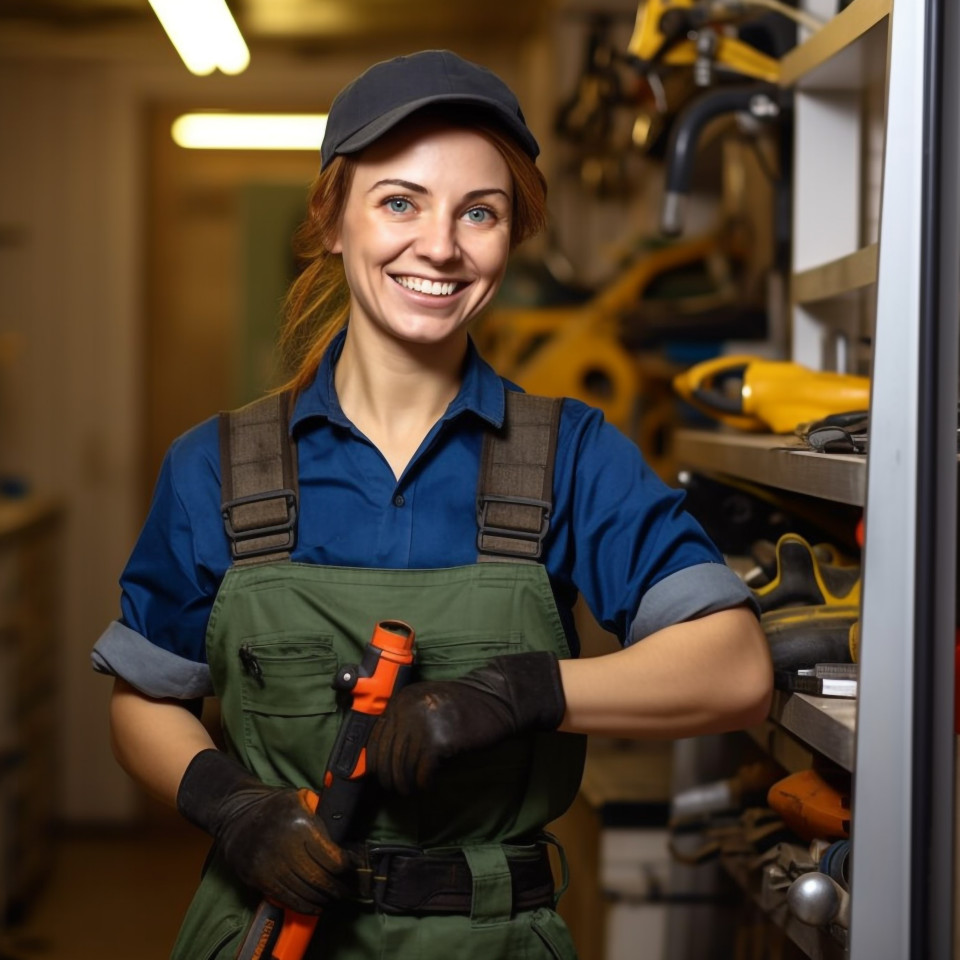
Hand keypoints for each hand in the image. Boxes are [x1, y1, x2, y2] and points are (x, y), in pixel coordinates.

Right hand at [176, 750, 353, 913]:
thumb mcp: (301, 798)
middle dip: (339, 888)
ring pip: (305, 893)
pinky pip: (287, 899)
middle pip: (320, 879)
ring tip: (335, 897)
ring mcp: (271, 867)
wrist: (236, 815)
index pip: (332, 858)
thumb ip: (321, 815)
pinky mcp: (259, 880)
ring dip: (324, 899)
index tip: (354, 868)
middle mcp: (286, 849)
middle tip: (348, 889)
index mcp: (300, 826)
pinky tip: (317, 905)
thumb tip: (343, 837)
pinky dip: (306, 906)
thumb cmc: (275, 806)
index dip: (347, 867)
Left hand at [365, 651, 565, 794]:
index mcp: (402, 699)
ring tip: (412, 789)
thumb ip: (405, 722)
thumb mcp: (427, 706)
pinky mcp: (441, 740)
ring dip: (406, 784)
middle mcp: (408, 709)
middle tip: (398, 789)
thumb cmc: (464, 707)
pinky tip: (428, 784)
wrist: (498, 699)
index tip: (380, 775)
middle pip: (386, 755)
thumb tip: (382, 758)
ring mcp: (424, 724)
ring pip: (403, 767)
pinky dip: (424, 782)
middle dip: (390, 777)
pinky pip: (423, 772)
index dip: (375, 761)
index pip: (374, 737)